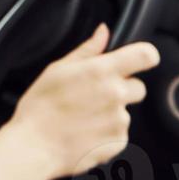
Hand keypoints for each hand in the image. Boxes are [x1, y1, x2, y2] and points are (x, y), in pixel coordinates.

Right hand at [4, 24, 159, 179]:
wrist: (33, 147)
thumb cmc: (40, 107)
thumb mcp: (58, 69)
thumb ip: (87, 49)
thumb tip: (103, 32)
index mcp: (102, 71)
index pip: (145, 55)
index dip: (145, 56)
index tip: (137, 61)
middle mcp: (115, 95)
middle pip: (138, 86)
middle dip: (122, 89)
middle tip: (95, 95)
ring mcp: (119, 121)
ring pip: (126, 112)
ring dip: (111, 113)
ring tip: (83, 118)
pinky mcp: (117, 143)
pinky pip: (120, 134)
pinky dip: (107, 134)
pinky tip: (85, 132)